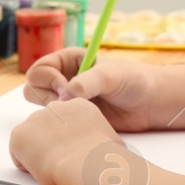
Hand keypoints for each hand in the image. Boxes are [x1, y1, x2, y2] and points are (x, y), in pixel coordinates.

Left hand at [8, 97, 120, 184]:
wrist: (86, 164)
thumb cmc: (104, 158)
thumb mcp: (113, 143)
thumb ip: (104, 143)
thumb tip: (113, 154)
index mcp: (80, 105)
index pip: (68, 120)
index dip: (70, 139)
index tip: (75, 152)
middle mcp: (55, 107)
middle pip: (48, 127)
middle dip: (52, 143)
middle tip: (63, 163)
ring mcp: (35, 119)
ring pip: (32, 139)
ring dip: (39, 153)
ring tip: (54, 168)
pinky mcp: (19, 134)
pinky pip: (19, 153)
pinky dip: (27, 164)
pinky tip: (43, 170)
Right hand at [22, 48, 157, 131]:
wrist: (151, 104)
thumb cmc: (134, 80)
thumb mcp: (110, 75)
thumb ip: (87, 82)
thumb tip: (65, 96)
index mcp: (69, 60)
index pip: (39, 69)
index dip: (48, 79)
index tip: (66, 87)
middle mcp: (64, 78)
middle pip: (34, 88)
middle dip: (48, 96)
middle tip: (70, 101)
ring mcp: (68, 99)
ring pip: (42, 107)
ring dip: (55, 110)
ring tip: (79, 111)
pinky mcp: (75, 117)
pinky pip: (57, 123)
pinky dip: (63, 124)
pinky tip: (82, 122)